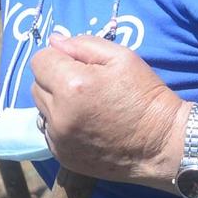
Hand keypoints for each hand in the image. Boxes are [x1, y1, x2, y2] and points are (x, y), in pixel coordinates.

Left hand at [30, 34, 185, 183]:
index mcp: (72, 85)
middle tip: (85, 85)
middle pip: (37, 85)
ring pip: (41, 110)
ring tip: (85, 106)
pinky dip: (62, 125)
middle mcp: (59, 114)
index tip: (78, 65)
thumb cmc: (144, 95)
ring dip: (56, 103)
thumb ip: (83, 44)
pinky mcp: (62, 156)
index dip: (58, 58)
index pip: (40, 60)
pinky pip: (50, 132)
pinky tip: (86, 126)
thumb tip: (54, 41)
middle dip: (55, 79)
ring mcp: (59, 139)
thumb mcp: (122, 57)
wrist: (161, 143)